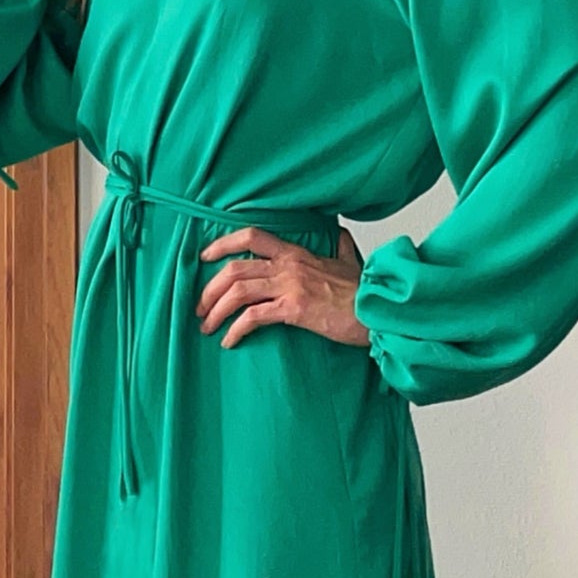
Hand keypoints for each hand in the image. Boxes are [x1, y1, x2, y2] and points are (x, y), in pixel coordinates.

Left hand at [197, 227, 370, 350]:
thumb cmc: (365, 293)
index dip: (223, 244)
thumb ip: (341, 249)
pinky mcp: (294, 310)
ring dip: (215, 310)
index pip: (251, 237)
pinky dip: (235, 330)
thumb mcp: (351, 263)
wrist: (378, 310)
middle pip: (234, 269)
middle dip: (209, 289)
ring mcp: (290, 286)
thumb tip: (341, 236)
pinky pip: (253, 317)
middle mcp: (288, 266)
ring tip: (207, 326)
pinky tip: (229, 341)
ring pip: (237, 292)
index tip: (205, 257)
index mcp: (297, 254)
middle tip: (199, 307)